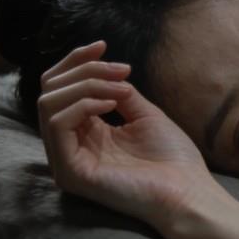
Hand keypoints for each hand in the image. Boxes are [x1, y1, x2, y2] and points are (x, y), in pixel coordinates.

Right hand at [37, 40, 229, 229]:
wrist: (189, 192)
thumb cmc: (173, 159)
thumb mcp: (144, 113)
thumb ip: (117, 92)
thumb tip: (103, 69)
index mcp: (85, 133)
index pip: (60, 88)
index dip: (76, 61)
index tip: (103, 45)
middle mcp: (69, 146)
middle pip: (50, 91)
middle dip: (85, 69)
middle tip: (122, 71)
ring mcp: (66, 160)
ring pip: (49, 103)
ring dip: (87, 85)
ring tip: (121, 90)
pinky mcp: (69, 171)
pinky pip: (57, 124)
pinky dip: (84, 104)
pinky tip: (113, 105)